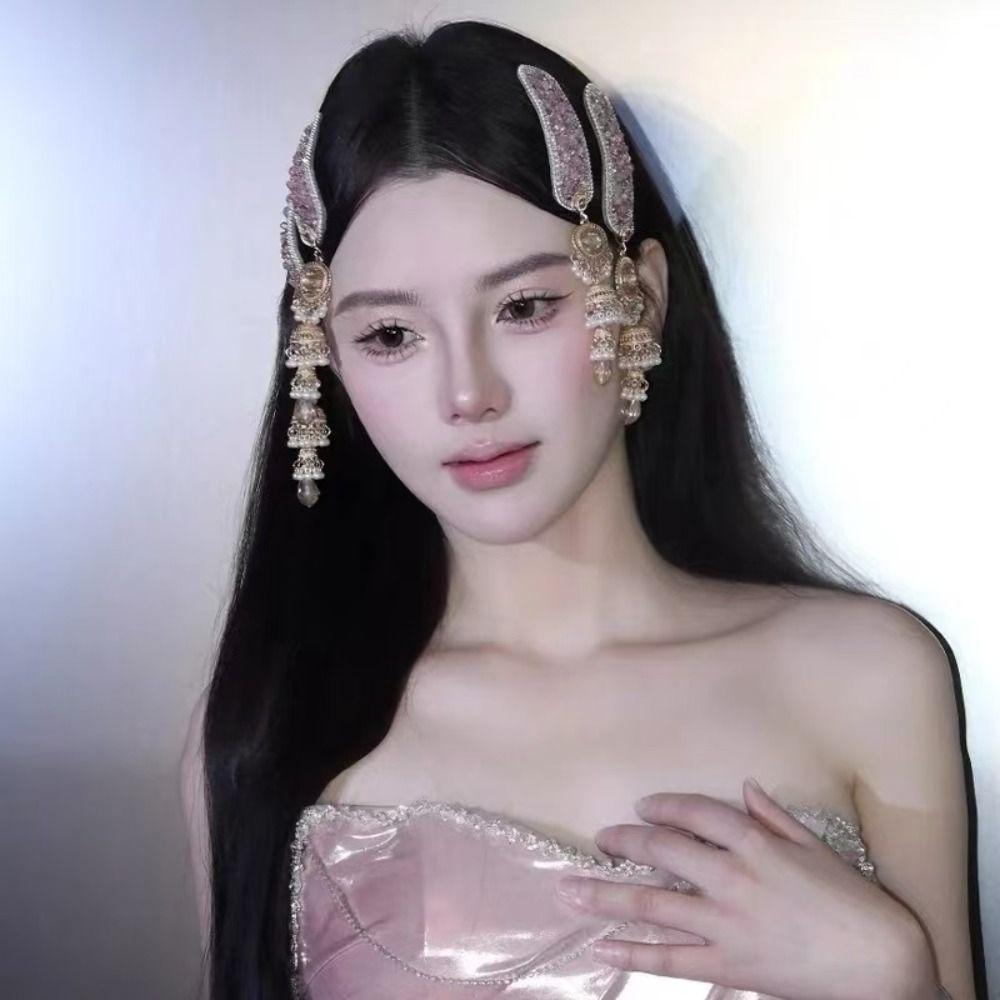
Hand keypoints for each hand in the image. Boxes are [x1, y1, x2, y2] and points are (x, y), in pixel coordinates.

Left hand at [554, 779, 934, 999]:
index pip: (695, 813)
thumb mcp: (816, 848)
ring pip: (652, 904)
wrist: (881, 965)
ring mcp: (725, 923)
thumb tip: (746, 785)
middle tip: (599, 839)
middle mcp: (731, 877)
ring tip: (570, 889)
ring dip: (606, 895)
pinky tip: (601, 947)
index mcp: (755, 843)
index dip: (664, 806)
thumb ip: (775, 816)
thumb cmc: (853, 902)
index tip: (643, 806)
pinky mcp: (727, 964)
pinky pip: (669, 959)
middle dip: (624, 843)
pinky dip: (632, 954)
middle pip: (662, 851)